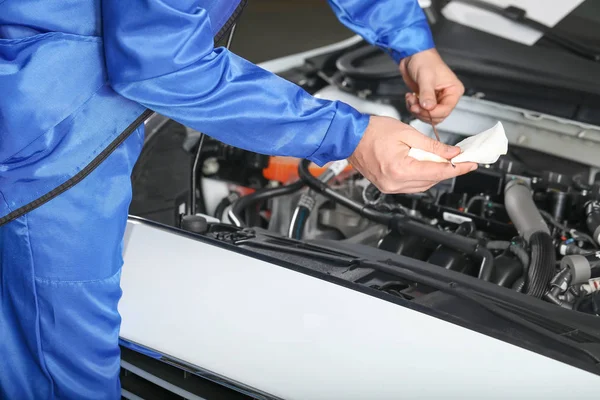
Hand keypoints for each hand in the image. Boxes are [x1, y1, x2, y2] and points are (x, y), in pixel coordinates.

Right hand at [348, 116, 476, 193]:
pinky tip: (425, 164)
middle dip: (447, 170)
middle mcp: (394, 183)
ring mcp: (389, 187)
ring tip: (443, 160)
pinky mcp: (386, 186)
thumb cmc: (371, 132)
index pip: (437, 172)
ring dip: (434, 173)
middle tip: (460, 159)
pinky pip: (411, 185)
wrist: (349, 136)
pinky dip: (421, 175)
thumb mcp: (407, 133)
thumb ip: (432, 146)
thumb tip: (451, 154)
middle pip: (431, 181)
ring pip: (422, 185)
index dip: (457, 168)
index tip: (470, 164)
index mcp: (400, 169)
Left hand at [400, 48, 463, 124]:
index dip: (433, 112)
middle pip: (438, 116)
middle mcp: (447, 96)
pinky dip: (413, 108)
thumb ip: (427, 94)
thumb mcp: (426, 77)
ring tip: (411, 99)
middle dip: (423, 112)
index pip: (446, 110)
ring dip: (417, 110)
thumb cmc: (424, 60)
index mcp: (454, 90)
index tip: (422, 108)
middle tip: (414, 105)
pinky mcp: (427, 100)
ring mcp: (437, 99)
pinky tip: (410, 98)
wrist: (412, 56)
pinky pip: (421, 112)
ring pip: (428, 116)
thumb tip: (429, 107)